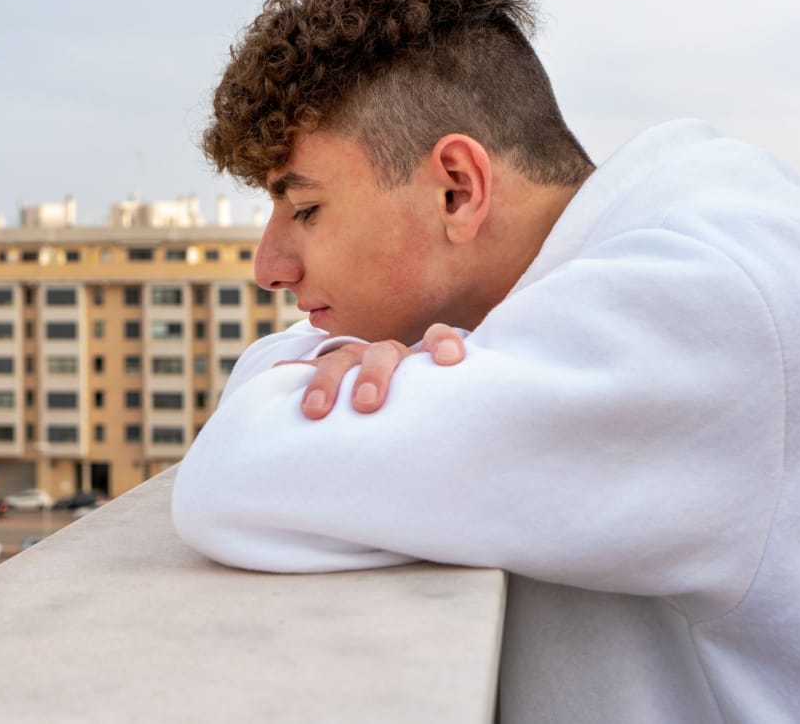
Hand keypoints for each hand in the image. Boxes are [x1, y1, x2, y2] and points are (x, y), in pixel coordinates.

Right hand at [285, 323, 464, 419]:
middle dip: (374, 376)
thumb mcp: (447, 415)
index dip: (443, 344)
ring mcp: (357, 361)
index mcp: (424, 362)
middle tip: (368, 407)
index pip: (439, 337)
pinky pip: (309, 367)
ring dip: (329, 381)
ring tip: (316, 411)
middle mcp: (391, 356)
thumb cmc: (430, 418)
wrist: (396, 403)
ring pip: (342, 358)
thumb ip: (465, 421)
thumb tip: (519, 461)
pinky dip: (294, 372)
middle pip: (384, 353)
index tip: (451, 362)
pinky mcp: (329, 373)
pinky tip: (280, 376)